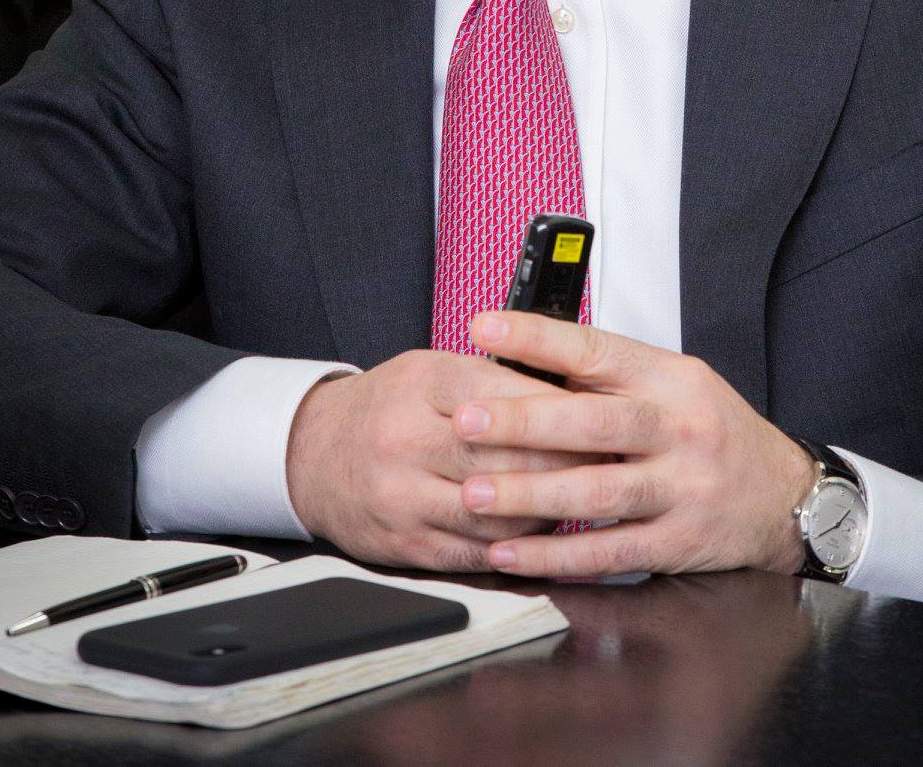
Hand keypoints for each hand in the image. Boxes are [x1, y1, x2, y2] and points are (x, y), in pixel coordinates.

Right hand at [286, 350, 590, 570]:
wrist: (314, 454)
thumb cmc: (386, 406)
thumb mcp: (432, 369)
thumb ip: (494, 379)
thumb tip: (570, 395)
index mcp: (424, 383)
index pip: (508, 396)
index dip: (562, 410)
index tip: (601, 415)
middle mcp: (409, 439)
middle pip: (506, 456)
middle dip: (566, 460)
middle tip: (609, 460)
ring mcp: (405, 497)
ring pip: (497, 512)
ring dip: (548, 508)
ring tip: (584, 498)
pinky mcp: (406, 544)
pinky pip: (476, 553)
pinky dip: (518, 546)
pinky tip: (542, 534)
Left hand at [453, 313, 817, 578]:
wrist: (784, 495)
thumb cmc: (714, 432)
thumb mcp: (676, 384)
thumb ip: (611, 378)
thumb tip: (528, 361)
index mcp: (669, 378)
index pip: (596, 349)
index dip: (537, 337)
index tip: (485, 328)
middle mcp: (677, 428)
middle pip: (593, 422)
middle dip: (523, 422)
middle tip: (467, 421)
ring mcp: (681, 487)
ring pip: (597, 491)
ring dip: (530, 493)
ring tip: (475, 493)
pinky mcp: (677, 541)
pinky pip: (608, 551)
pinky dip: (556, 555)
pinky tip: (512, 552)